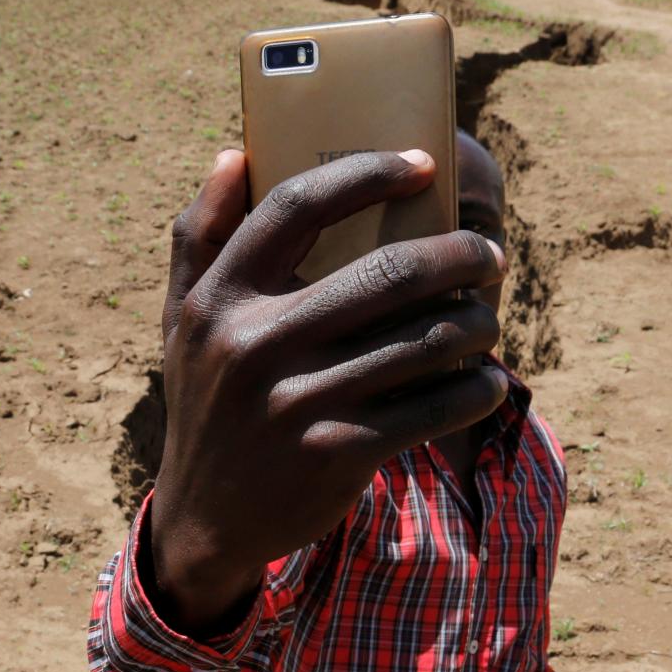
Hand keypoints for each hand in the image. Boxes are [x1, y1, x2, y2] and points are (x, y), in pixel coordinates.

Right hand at [148, 148, 507, 631]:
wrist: (207, 520)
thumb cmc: (210, 397)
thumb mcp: (182, 318)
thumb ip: (200, 233)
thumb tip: (237, 151)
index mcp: (220, 296)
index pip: (299, 205)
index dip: (368, 173)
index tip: (423, 165)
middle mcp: (255, 342)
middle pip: (388, 272)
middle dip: (459, 255)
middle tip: (489, 255)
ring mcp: (298, 401)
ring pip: (425, 339)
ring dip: (477, 323)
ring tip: (487, 319)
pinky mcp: (337, 452)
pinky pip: (434, 408)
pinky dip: (476, 390)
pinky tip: (487, 381)